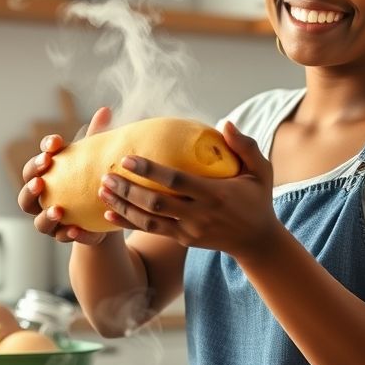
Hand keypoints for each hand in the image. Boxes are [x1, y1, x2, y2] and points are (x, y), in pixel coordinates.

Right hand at [17, 106, 131, 244]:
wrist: (108, 212)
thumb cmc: (95, 178)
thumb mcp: (97, 158)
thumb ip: (96, 136)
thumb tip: (105, 110)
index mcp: (47, 177)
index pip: (37, 163)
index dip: (42, 153)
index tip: (56, 144)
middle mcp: (43, 200)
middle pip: (26, 195)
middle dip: (31, 186)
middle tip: (42, 179)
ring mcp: (51, 221)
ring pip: (38, 222)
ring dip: (45, 215)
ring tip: (58, 210)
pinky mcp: (67, 236)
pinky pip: (62, 238)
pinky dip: (67, 234)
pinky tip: (74, 229)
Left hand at [98, 121, 283, 260]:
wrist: (257, 240)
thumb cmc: (257, 199)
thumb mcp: (261, 171)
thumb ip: (245, 146)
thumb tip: (225, 123)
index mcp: (215, 194)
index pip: (176, 182)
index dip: (150, 171)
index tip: (127, 158)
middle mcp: (199, 215)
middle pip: (156, 204)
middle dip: (128, 190)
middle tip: (106, 174)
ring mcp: (189, 231)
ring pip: (149, 221)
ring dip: (122, 206)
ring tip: (102, 191)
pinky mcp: (183, 240)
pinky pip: (151, 232)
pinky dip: (128, 224)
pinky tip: (109, 214)